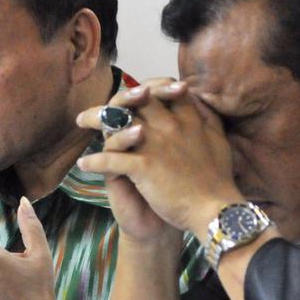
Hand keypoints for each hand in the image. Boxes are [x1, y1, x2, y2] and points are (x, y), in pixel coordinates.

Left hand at [76, 80, 241, 235]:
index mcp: (187, 118)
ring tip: (81, 122)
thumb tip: (196, 99)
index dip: (143, 87)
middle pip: (134, 100)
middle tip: (98, 105)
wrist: (215, 212)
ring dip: (94, 119)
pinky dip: (94, 161)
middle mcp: (169, 126)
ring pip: (116, 122)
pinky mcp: (145, 167)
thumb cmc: (217, 180)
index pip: (160, 90)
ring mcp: (156, 145)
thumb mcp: (218, 140)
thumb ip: (206, 117)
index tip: (132, 93)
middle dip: (113, 99)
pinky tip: (83, 164)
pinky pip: (111, 159)